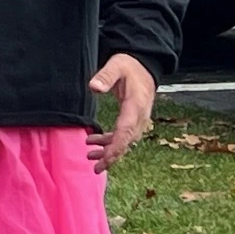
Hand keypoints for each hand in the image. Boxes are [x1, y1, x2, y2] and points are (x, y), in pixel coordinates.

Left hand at [87, 53, 156, 169]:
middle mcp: (140, 116)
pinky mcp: (133, 119)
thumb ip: (105, 76)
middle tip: (95, 168)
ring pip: (125, 141)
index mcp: (136, 105)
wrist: (143, 65)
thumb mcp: (116, 66)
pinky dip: (110, 142)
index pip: (127, 131)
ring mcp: (138, 119)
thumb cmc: (128, 66)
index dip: (117, 146)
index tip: (106, 159)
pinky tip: (94, 142)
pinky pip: (123, 135)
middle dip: (112, 156)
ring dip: (109, 151)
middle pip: (127, 141)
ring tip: (90, 157)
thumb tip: (94, 88)